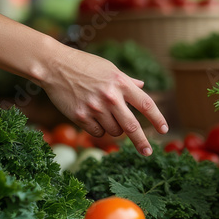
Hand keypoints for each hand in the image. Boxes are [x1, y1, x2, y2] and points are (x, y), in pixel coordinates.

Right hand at [39, 45, 167, 155]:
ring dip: (114, 129)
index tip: (165, 130)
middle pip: (132, 126)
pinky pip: (97, 133)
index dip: (158, 118)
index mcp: (121, 83)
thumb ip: (127, 81)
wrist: (54, 66)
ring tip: (105, 115)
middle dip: (142, 142)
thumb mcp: (109, 69)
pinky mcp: (80, 116)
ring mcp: (95, 108)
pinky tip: (92, 117)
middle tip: (148, 152)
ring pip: (114, 131)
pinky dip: (98, 129)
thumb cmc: (84, 65)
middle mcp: (111, 97)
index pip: (146, 104)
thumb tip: (142, 86)